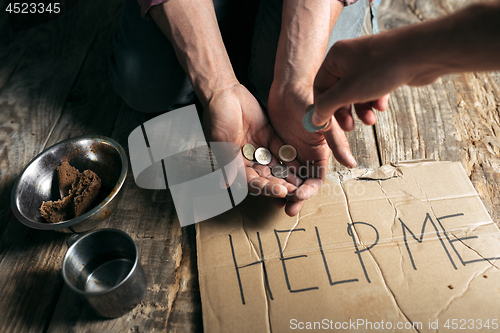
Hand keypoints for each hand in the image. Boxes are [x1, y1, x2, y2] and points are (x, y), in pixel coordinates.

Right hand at [204, 83, 304, 214]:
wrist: (224, 92)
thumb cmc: (218, 117)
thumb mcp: (221, 141)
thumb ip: (228, 162)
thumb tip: (226, 184)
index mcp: (234, 163)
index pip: (252, 181)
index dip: (266, 188)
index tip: (280, 191)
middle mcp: (247, 159)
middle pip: (266, 176)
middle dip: (279, 184)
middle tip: (295, 191)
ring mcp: (259, 148)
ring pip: (275, 164)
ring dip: (287, 174)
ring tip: (301, 181)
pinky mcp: (268, 136)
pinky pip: (280, 149)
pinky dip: (289, 157)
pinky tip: (301, 164)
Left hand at [267, 83, 356, 215]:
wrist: (289, 85)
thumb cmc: (311, 101)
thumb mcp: (325, 122)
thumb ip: (337, 143)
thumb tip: (352, 164)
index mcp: (319, 153)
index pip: (316, 179)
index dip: (309, 190)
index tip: (299, 196)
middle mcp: (305, 155)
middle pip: (300, 183)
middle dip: (294, 197)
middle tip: (286, 209)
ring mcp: (290, 152)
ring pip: (285, 177)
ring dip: (281, 190)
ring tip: (273, 202)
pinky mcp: (275, 146)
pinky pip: (272, 165)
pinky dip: (268, 175)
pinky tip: (261, 183)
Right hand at [313, 36, 398, 129]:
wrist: (421, 53)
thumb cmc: (382, 67)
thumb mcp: (348, 91)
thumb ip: (328, 106)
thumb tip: (315, 118)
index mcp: (336, 57)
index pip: (320, 86)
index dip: (322, 107)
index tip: (327, 125)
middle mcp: (349, 58)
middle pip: (338, 91)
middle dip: (344, 111)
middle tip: (350, 127)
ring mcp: (368, 62)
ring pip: (357, 92)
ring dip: (361, 109)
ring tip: (370, 120)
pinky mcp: (384, 68)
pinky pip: (373, 88)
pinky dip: (375, 100)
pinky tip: (382, 105)